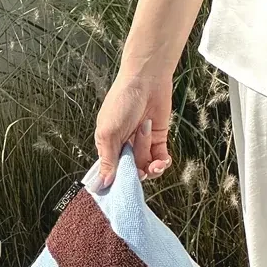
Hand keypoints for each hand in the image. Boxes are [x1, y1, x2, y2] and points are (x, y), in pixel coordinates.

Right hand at [95, 69, 172, 188]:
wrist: (147, 80)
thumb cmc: (122, 100)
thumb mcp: (109, 132)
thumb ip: (108, 159)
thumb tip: (103, 182)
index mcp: (107, 145)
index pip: (110, 172)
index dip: (118, 181)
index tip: (124, 186)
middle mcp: (123, 146)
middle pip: (130, 172)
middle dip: (137, 171)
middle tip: (141, 167)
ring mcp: (141, 143)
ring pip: (146, 166)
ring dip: (150, 161)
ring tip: (149, 143)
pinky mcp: (157, 139)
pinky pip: (160, 159)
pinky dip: (162, 162)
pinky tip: (163, 160)